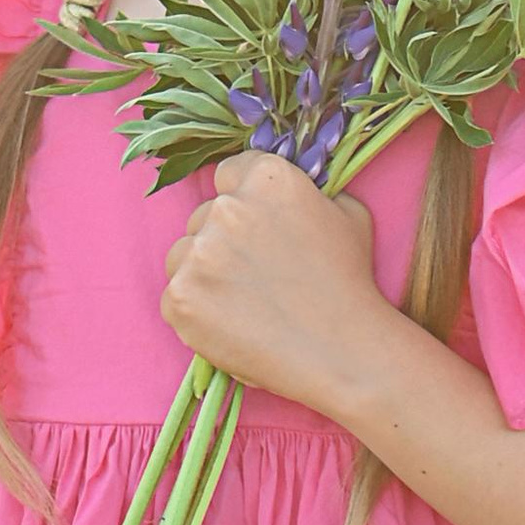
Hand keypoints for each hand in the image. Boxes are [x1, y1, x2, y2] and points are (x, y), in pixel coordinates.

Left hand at [159, 152, 389, 412]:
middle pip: (203, 217)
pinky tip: (231, 325)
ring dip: (203, 273)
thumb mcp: (347, 214)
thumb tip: (289, 196)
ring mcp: (198, 253)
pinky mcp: (180, 297)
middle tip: (256, 275)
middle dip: (222, 241)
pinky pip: (175, 297)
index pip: (229, 174)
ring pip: (182, 255)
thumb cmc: (349, 283)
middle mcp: (225, 208)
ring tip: (243, 304)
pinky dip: (196, 312)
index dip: (242, 201)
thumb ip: (309, 193)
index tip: (254, 228)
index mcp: (266, 178)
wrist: (342, 351)